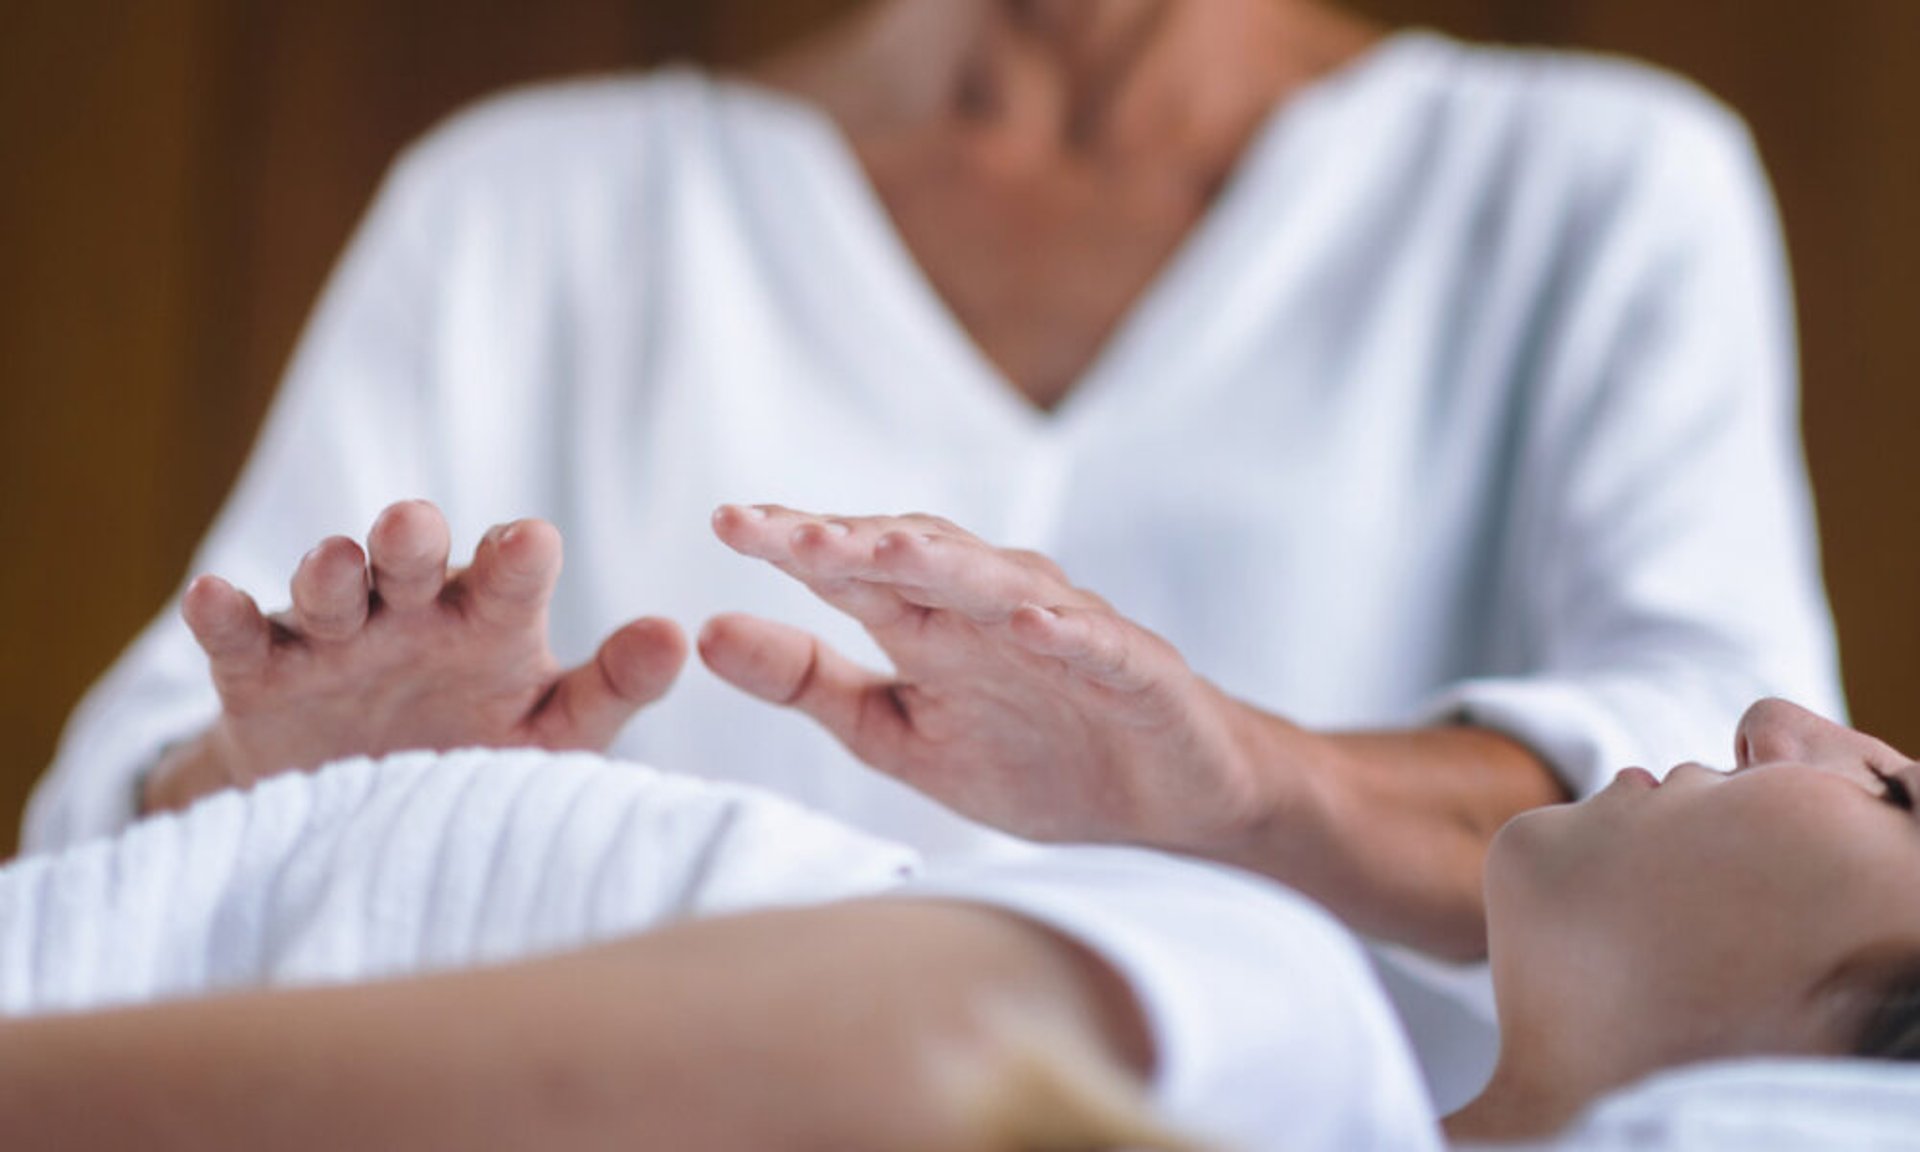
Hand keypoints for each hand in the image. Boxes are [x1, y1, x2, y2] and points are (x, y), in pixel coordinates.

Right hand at [146, 500, 686, 811]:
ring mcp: (336, 636)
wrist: (373, 809)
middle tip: (413, 526)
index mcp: (492, 616)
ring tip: (335, 564)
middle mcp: (415, 609)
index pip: (512, 572)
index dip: (518, 556)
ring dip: (329, 570)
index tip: (530, 544)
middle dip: (412, 537)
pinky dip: (224, 616)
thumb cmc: (484, 752)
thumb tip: (679, 636)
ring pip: (330, 587)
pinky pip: (241, 639)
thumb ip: (612, 687)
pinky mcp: (264, 675)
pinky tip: (210, 596)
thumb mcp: (554, 731)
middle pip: (414, 556)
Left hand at [699, 505, 1276, 850]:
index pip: (852, 568)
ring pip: (997, 583)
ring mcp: (1068, 631)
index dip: (793, 544)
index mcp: (930, 622)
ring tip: (880, 547)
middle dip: (848, 539)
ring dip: (941, 562)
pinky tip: (1027, 620)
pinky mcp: (1136, 670)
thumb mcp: (896, 732)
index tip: (724, 524)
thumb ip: (807, 684)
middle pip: (914, 557)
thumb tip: (705, 632)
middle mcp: (992, 609)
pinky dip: (1064, 629)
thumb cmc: (1032, 757)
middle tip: (778, 529)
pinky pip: (1097, 643)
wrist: (1167, 806)